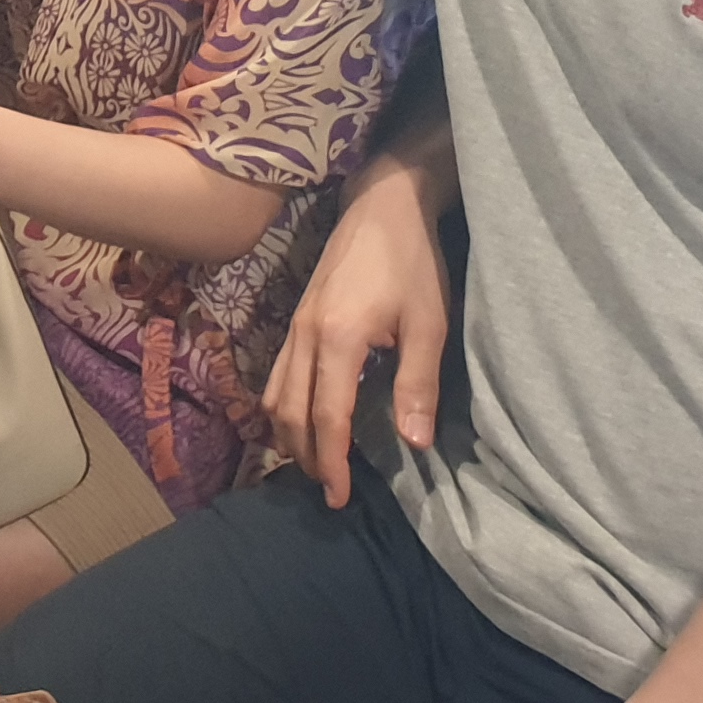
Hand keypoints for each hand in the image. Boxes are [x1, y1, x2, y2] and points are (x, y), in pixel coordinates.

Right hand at [265, 166, 451, 506]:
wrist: (383, 205)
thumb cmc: (413, 263)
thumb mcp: (428, 324)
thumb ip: (417, 383)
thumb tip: (413, 443)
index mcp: (337, 339)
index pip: (327, 417)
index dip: (331, 462)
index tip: (338, 496)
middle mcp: (304, 336)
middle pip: (289, 413)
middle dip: (305, 457)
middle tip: (327, 490)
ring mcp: (295, 326)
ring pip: (274, 395)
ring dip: (288, 435)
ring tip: (312, 462)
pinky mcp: (296, 318)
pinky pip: (277, 375)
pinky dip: (283, 407)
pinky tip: (302, 418)